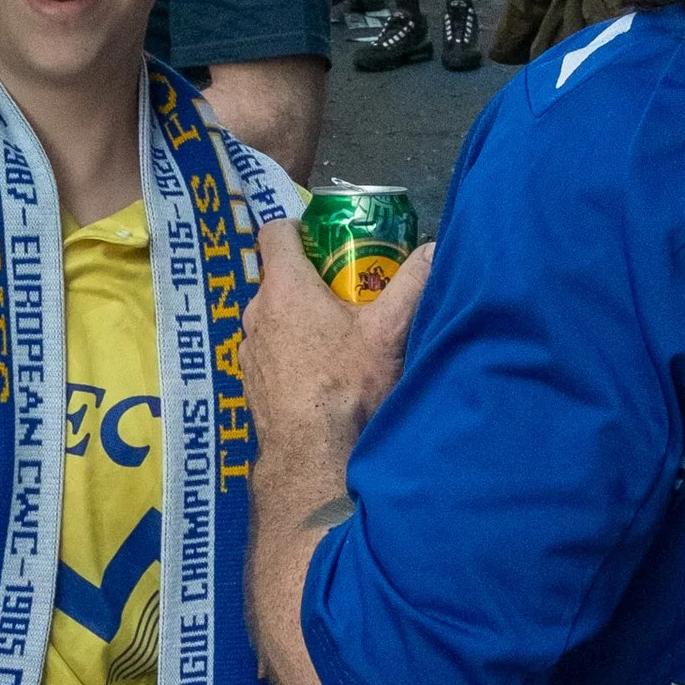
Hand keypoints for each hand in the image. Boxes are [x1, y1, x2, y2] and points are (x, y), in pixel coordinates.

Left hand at [243, 214, 433, 476]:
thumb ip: (414, 282)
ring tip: (337, 339)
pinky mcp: (250, 384)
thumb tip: (435, 248)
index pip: (276, 232)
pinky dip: (290, 354)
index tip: (326, 237)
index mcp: (284, 288)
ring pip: (273, 318)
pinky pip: (270, 353)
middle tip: (349, 293)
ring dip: (299, 320)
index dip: (300, 226)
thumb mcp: (389, 330)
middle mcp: (256, 314)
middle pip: (279, 278)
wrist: (313, 458)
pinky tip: (319, 375)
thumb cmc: (348, 387)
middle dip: (312, 279)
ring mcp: (249, 352)